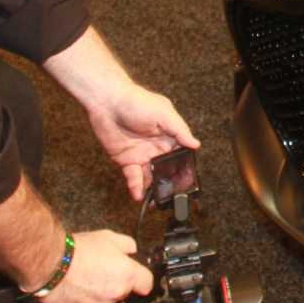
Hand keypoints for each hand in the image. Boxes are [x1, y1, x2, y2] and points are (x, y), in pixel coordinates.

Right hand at [35, 228, 154, 302]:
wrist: (50, 265)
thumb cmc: (77, 251)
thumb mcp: (108, 237)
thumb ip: (127, 245)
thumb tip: (131, 250)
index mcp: (127, 276)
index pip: (147, 284)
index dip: (141, 279)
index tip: (137, 277)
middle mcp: (114, 295)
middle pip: (123, 292)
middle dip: (116, 283)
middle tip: (102, 269)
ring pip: (104, 302)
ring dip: (99, 293)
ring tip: (85, 277)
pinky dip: (83, 301)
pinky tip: (75, 287)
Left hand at [81, 81, 201, 201]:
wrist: (107, 102)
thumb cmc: (137, 101)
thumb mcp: (164, 113)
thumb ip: (180, 130)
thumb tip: (196, 144)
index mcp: (169, 135)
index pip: (181, 155)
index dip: (184, 166)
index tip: (187, 180)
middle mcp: (157, 147)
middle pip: (166, 169)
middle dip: (169, 182)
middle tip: (172, 195)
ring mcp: (142, 155)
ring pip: (151, 176)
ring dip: (154, 188)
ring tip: (156, 201)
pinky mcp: (126, 160)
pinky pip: (133, 176)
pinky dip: (136, 187)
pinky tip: (139, 195)